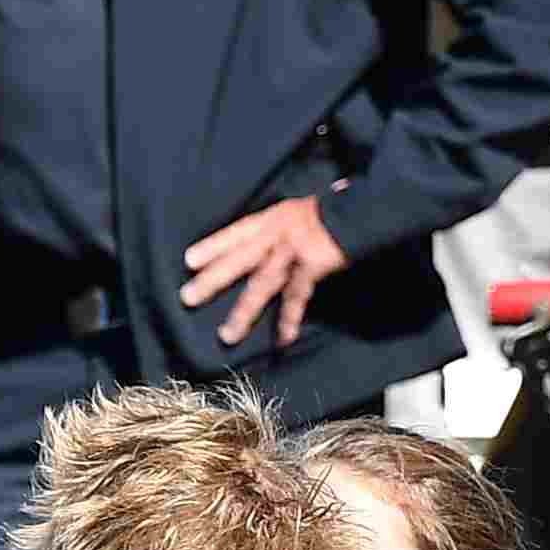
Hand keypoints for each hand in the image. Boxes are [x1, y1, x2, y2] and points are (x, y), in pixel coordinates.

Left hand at [180, 195, 351, 350]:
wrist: (361, 210)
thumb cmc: (332, 212)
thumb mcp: (298, 211)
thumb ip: (278, 228)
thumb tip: (261, 247)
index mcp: (272, 219)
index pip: (236, 233)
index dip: (212, 246)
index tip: (189, 261)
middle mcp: (276, 234)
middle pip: (238, 259)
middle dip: (213, 280)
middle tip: (187, 298)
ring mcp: (293, 251)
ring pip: (262, 284)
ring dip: (244, 312)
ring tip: (227, 335)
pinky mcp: (312, 266)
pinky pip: (296, 297)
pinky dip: (289, 319)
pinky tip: (283, 339)